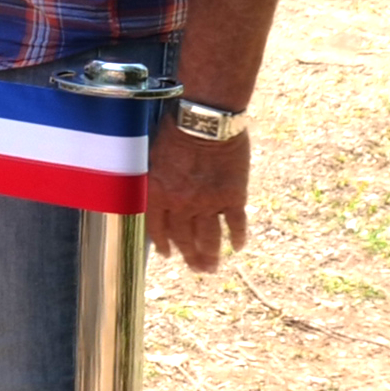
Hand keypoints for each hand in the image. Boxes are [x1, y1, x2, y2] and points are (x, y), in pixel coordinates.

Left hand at [146, 117, 249, 270]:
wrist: (204, 122)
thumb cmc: (173, 132)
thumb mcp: (151, 157)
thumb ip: (154, 181)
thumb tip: (153, 196)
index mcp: (157, 194)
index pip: (157, 228)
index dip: (164, 243)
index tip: (168, 255)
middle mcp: (182, 204)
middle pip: (184, 237)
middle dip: (189, 256)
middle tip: (196, 269)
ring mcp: (209, 203)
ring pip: (209, 237)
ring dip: (210, 254)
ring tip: (212, 267)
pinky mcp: (233, 197)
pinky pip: (236, 223)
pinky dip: (237, 236)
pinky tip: (238, 246)